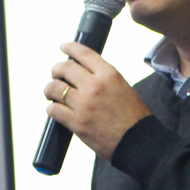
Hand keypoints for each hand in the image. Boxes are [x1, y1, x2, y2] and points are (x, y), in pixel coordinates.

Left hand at [44, 41, 151, 158]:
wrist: (139, 143)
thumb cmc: (135, 118)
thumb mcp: (124, 88)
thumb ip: (105, 79)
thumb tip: (85, 75)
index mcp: (109, 75)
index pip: (83, 53)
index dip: (70, 47)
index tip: (63, 47)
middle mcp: (95, 86)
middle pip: (64, 68)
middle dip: (56, 70)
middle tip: (56, 75)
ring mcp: (84, 104)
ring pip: (54, 88)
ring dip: (50, 89)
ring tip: (52, 94)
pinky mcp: (77, 123)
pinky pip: (54, 109)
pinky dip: (52, 108)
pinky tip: (55, 109)